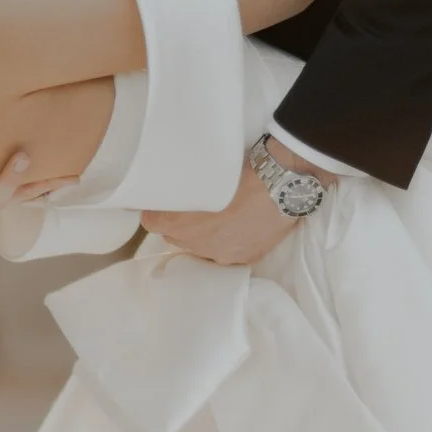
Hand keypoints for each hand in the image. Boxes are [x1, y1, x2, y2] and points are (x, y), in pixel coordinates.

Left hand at [144, 155, 327, 266]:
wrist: (280, 186)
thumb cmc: (241, 174)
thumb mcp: (204, 176)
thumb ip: (185, 189)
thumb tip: (177, 190)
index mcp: (181, 224)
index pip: (151, 223)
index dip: (156, 212)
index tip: (161, 204)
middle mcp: (198, 245)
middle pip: (175, 238)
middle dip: (179, 225)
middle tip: (191, 208)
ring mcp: (222, 254)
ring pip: (201, 249)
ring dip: (203, 237)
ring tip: (218, 218)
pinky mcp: (245, 257)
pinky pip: (226, 254)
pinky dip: (228, 243)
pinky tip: (237, 229)